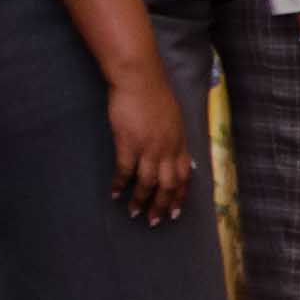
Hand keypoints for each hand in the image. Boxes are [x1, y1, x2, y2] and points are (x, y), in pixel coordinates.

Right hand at [106, 58, 198, 221]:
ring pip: (148, 182)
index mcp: (179, 142)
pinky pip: (125, 171)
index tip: (175, 211)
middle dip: (162, 205)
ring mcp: (148, 147)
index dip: (179, 195)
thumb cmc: (154, 93)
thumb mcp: (173, 117)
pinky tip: (115, 193)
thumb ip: (174, 137)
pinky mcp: (128, 143)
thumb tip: (176, 152)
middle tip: (156, 221)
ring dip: (141, 200)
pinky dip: (120, 184)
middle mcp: (167, 148)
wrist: (139, 78)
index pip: (184, 176)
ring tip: (135, 213)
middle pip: (168, 184)